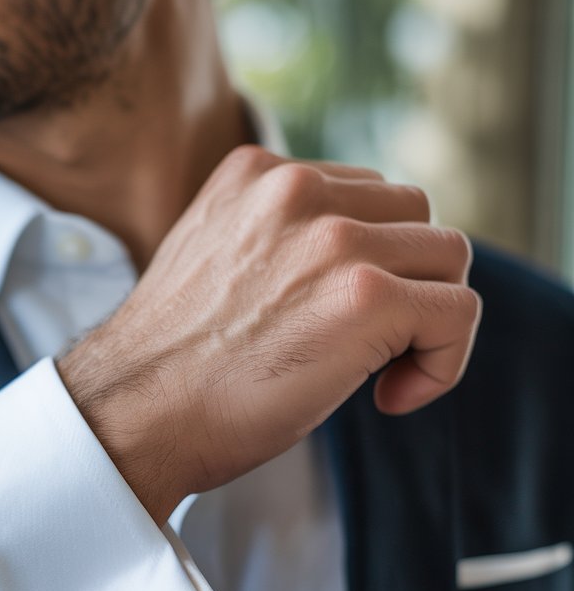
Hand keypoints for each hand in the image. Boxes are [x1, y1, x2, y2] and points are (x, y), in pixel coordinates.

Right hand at [57, 145, 480, 524]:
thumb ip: (273, 242)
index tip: (333, 322)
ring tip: (376, 375)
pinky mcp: (365, 297)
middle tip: (362, 350)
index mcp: (256, 175)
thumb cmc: (169, 368)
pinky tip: (390, 399)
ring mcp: (334, 240)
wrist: (132, 416)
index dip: (368, 263)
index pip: (365, 194)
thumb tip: (339, 268)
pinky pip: (458, 313)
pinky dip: (443, 363)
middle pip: (416, 218)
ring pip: (448, 258)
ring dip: (425, 321)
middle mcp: (297, 190)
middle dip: (404, 284)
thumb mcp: (213, 265)